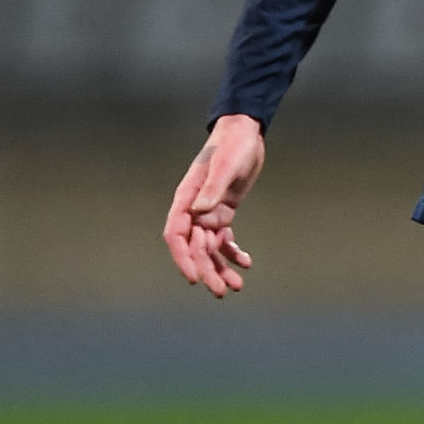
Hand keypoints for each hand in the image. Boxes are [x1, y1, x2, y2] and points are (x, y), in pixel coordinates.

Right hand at [162, 114, 263, 297]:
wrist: (245, 133)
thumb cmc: (232, 145)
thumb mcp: (225, 165)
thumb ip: (213, 189)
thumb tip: (200, 212)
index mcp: (186, 199)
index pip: (177, 235)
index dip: (183, 258)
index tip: (195, 277)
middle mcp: (193, 209)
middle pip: (195, 247)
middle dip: (207, 270)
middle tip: (221, 291)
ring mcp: (208, 212)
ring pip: (209, 248)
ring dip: (220, 267)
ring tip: (235, 286)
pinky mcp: (223, 212)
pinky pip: (223, 238)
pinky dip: (233, 252)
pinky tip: (246, 263)